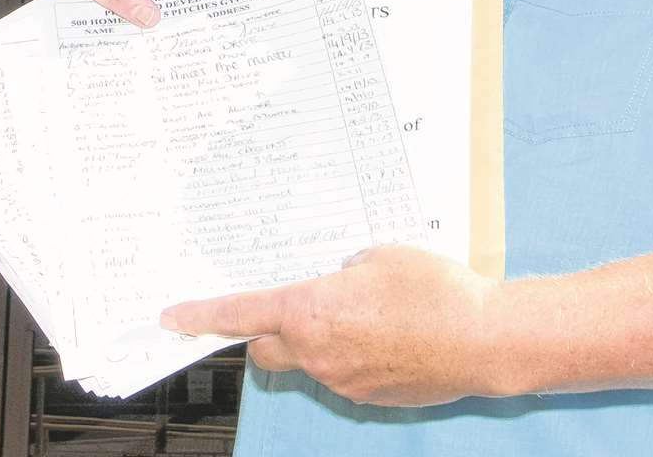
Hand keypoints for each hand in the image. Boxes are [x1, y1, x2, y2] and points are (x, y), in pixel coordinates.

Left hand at [159, 245, 504, 406]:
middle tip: (287, 310)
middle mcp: (316, 353)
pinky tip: (388, 338)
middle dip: (265, 332)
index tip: (170, 319)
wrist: (482, 339)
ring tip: (363, 317)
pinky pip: (342, 376)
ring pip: (307, 363)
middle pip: (265, 349)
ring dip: (317, 343)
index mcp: (309, 310)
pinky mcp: (368, 398)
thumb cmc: (433, 289)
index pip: (237, 314)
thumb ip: (345, 267)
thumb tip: (338, 278)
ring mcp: (341, 381)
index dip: (198, 316)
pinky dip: (351, 358)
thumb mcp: (380, 254)